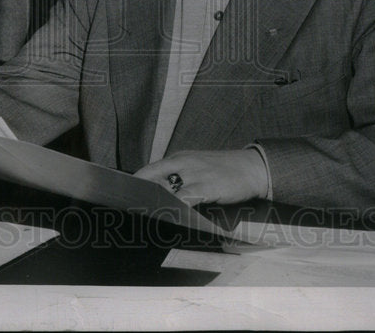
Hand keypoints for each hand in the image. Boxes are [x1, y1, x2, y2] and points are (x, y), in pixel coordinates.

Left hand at [133, 149, 268, 205]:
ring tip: (141, 215)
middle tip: (128, 208)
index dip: (134, 184)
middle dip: (138, 193)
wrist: (251, 167)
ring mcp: (194, 174)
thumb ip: (178, 178)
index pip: (149, 170)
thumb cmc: (223, 170)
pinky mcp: (206, 186)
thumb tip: (159, 194)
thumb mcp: (197, 167)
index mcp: (179, 158)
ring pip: (165, 188)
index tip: (123, 198)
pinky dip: (174, 207)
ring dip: (153, 202)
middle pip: (151, 177)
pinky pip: (185, 198)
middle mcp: (183, 162)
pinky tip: (167, 216)